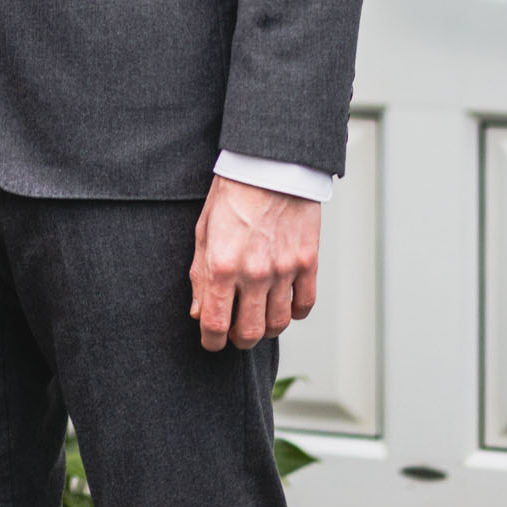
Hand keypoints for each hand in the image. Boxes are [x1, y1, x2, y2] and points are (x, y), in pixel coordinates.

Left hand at [190, 175, 319, 350]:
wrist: (269, 164)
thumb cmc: (232, 193)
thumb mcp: (203, 230)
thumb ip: (200, 275)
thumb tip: (199, 312)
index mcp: (222, 265)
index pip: (215, 324)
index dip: (211, 342)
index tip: (211, 342)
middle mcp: (253, 273)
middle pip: (249, 333)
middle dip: (238, 340)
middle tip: (235, 333)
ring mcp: (283, 270)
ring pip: (277, 325)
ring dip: (266, 329)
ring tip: (258, 319)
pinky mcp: (307, 263)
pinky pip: (304, 305)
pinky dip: (293, 313)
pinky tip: (283, 305)